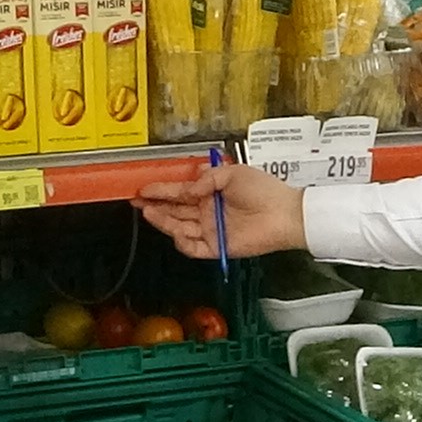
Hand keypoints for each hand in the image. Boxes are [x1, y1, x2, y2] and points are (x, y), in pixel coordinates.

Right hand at [134, 161, 307, 258]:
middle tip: (137, 201)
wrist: (284, 214)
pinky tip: (174, 231)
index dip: (161, 190)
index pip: (180, 191)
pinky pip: (193, 248)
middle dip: (155, 205)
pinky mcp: (217, 246)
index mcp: (211, 192)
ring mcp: (211, 230)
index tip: (143, 188)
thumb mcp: (232, 174)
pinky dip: (182, 242)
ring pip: (179, 227)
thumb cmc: (264, 190)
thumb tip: (186, 189)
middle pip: (175, 210)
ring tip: (147, 211)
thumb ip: (205, 181)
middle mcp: (208, 211)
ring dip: (163, 220)